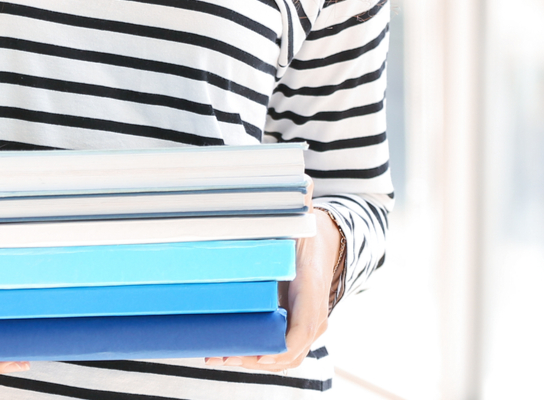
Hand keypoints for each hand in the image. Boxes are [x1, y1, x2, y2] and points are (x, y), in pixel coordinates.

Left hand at [203, 207, 339, 372]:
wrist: (325, 242)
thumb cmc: (306, 232)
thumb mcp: (302, 219)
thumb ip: (299, 202)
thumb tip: (302, 181)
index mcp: (313, 289)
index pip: (305, 327)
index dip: (282, 344)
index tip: (259, 352)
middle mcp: (314, 314)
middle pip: (290, 352)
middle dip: (257, 359)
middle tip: (223, 356)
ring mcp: (306, 325)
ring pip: (282, 357)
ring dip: (252, 361)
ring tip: (218, 358)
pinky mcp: (293, 327)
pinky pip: (278, 350)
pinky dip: (255, 356)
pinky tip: (228, 354)